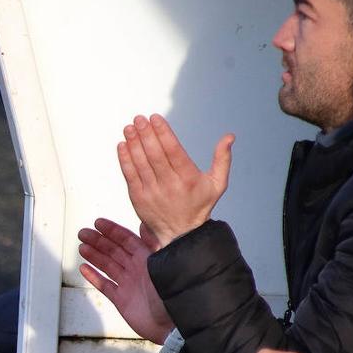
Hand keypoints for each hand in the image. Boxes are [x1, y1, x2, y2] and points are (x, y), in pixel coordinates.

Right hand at [78, 218, 172, 342]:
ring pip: (107, 265)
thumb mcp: (164, 266)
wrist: (172, 327)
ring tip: (82, 248)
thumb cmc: (173, 296)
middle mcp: (137, 270)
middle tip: (83, 233)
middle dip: (98, 241)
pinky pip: (105, 285)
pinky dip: (94, 277)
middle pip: (114, 251)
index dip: (112, 231)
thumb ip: (153, 245)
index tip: (98, 223)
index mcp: (147, 259)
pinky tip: (84, 268)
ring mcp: (128, 284)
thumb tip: (144, 224)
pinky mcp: (122, 300)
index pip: (127, 240)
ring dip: (94, 256)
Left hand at [116, 114, 233, 247]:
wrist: (181, 234)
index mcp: (188, 178)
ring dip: (133, 143)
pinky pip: (130, 175)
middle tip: (139, 119)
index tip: (155, 118)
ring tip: (129, 128)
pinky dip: (125, 159)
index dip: (162, 132)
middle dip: (145, 134)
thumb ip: (223, 159)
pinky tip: (122, 145)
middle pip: (154, 154)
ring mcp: (152, 192)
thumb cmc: (199, 206)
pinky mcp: (139, 198)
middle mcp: (169, 185)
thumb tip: (229, 137)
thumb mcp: (217, 184)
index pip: (173, 150)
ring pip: (140, 163)